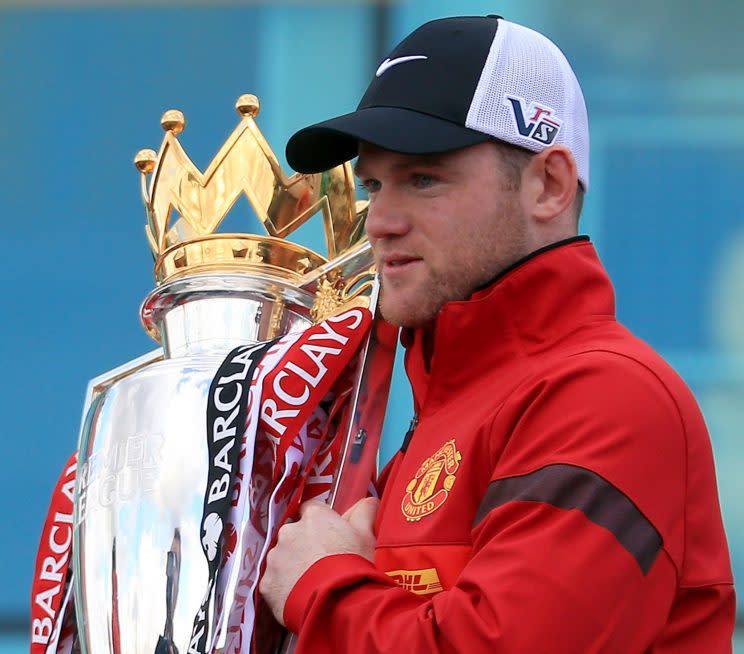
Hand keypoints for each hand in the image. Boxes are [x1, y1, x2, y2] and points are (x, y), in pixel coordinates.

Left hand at [259, 497, 378, 624]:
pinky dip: (284, 587)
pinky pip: (275, 582)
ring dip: (292, 566)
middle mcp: (289, 532)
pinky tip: (300, 596)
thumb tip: (368, 501)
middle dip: (304, 545)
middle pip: (294, 534)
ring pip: (282, 557)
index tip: (328, 536)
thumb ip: (364, 512)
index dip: (320, 523)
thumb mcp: (366, 536)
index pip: (311, 510)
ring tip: (312, 583)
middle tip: (321, 563)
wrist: (336, 602)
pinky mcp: (268, 583)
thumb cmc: (352, 566)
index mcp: (312, 517)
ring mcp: (276, 557)